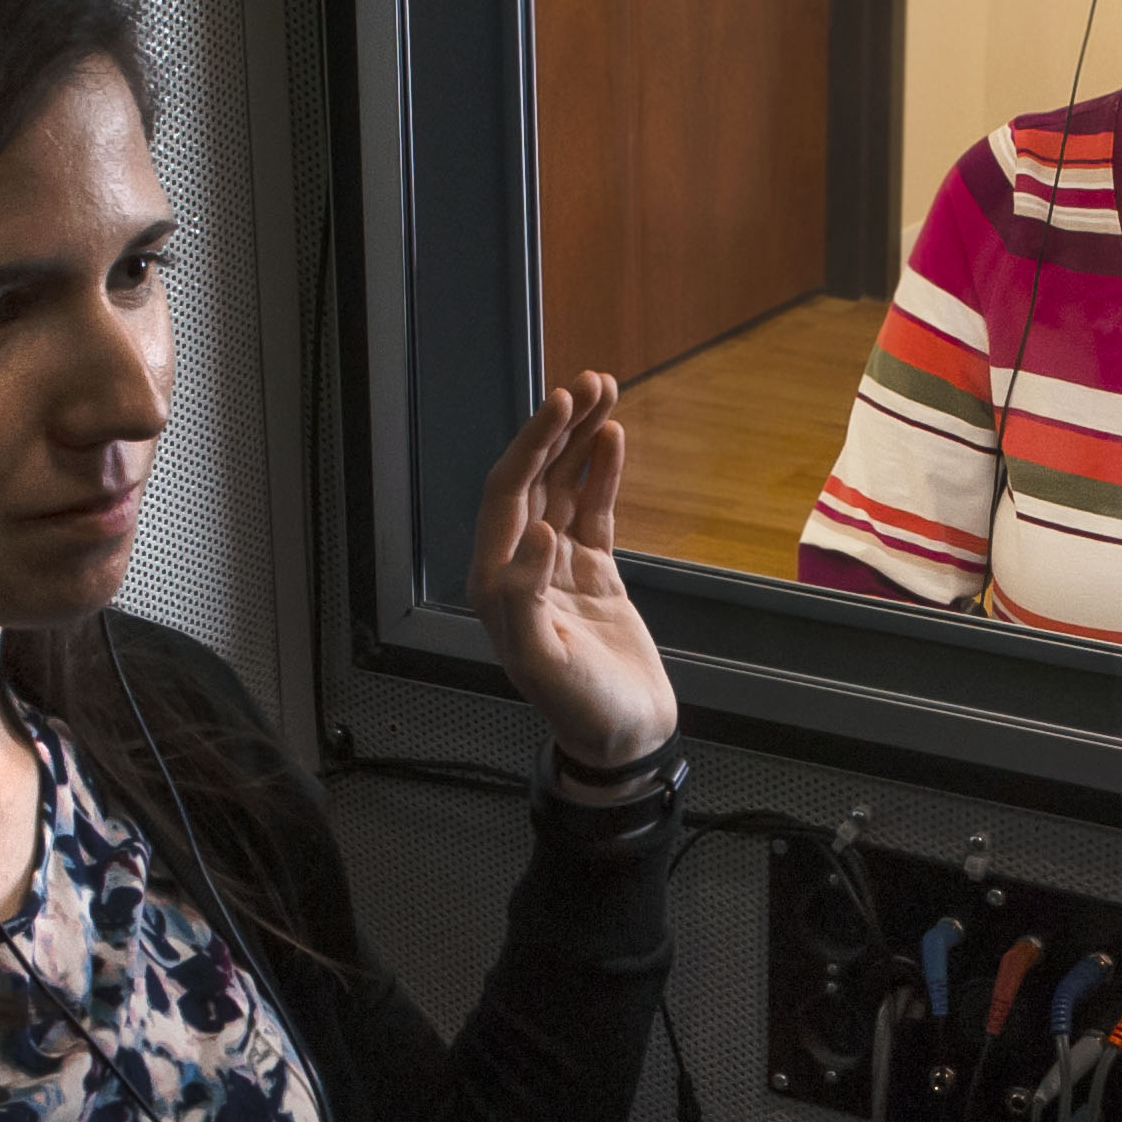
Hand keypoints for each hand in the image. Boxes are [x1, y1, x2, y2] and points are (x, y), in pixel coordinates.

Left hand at [470, 370, 677, 785]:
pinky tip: (614, 438)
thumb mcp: (547, 662)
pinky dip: (603, 472)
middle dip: (556, 429)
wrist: (624, 739)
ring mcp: (558, 565)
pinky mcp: (593, 572)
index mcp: (496, 582)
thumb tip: (537, 535)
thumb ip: (529, 598)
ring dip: (581, 439)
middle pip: (534, 478)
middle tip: (587, 383)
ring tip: (604, 392)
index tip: (560, 406)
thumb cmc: (581, 711)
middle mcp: (520, 565)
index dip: (531, 446)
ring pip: (565, 486)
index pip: (508, 495)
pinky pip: (595, 509)